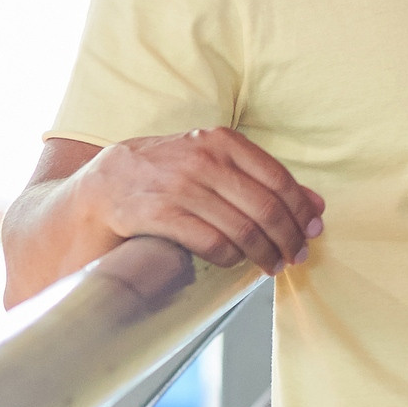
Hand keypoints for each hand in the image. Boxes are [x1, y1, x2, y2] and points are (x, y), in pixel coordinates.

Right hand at [73, 128, 323, 274]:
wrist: (90, 193)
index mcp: (219, 140)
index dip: (301, 210)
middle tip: (296, 258)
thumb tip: (317, 205)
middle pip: (265, 205)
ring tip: (272, 266)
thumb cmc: (158, 180)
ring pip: (242, 227)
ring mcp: (176, 184)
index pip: (277, 178)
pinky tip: (234, 262)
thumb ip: (257, 179)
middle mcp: (200, 157)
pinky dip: (229, 256)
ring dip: (264, 253)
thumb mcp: (207, 166)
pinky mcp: (154, 213)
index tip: (314, 233)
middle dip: (288, 237)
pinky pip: (209, 241)